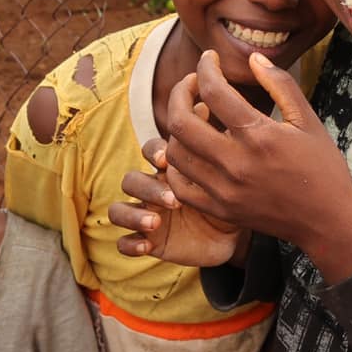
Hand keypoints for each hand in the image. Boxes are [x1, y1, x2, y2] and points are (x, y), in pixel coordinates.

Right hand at [109, 142, 246, 267]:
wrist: (233, 234)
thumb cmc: (227, 194)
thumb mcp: (222, 171)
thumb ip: (209, 143)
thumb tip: (204, 105)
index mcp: (169, 168)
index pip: (149, 151)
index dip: (152, 153)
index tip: (166, 160)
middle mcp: (152, 189)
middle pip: (131, 180)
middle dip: (148, 188)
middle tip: (173, 199)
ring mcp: (145, 215)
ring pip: (118, 210)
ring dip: (132, 215)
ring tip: (154, 223)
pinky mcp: (147, 240)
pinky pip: (123, 243)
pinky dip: (130, 244)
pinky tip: (147, 246)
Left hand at [157, 52, 351, 264]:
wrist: (328, 222)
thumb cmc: (323, 168)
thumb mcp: (308, 121)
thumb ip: (280, 85)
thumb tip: (253, 57)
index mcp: (261, 136)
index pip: (215, 91)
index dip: (206, 68)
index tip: (209, 59)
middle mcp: (237, 163)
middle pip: (182, 121)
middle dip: (180, 93)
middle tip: (191, 84)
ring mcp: (225, 190)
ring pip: (175, 152)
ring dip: (177, 127)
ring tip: (195, 116)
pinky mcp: (220, 209)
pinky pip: (179, 186)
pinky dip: (176, 165)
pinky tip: (190, 150)